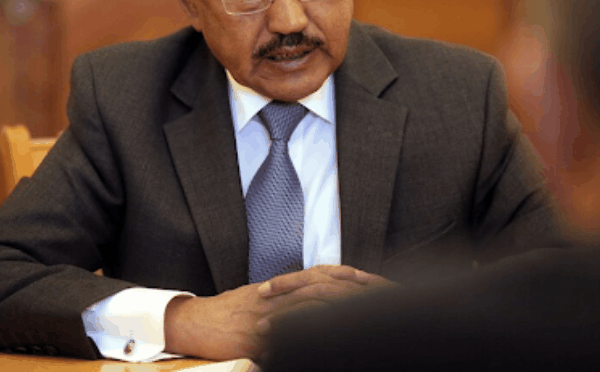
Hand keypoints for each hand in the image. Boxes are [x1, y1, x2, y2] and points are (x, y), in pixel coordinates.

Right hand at [164, 265, 390, 360]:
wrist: (199, 321)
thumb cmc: (232, 312)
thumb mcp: (267, 299)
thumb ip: (294, 299)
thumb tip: (320, 305)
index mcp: (287, 286)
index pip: (327, 274)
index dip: (355, 278)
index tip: (379, 284)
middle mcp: (283, 294)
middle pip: (326, 286)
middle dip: (356, 292)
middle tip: (384, 297)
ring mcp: (272, 313)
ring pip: (310, 306)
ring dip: (339, 310)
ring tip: (365, 317)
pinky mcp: (259, 335)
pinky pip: (287, 335)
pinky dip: (307, 336)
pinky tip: (328, 340)